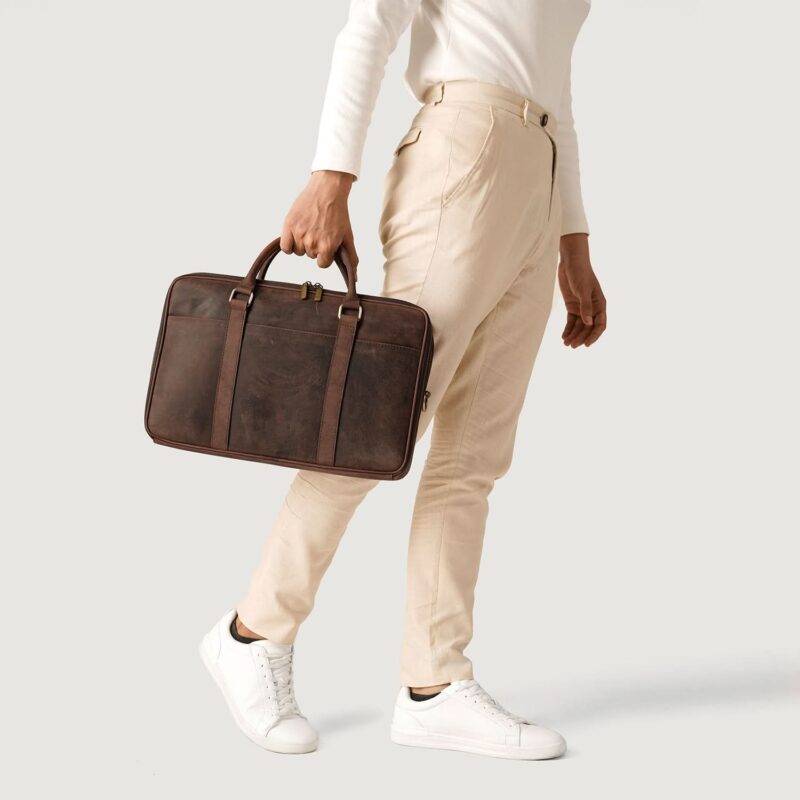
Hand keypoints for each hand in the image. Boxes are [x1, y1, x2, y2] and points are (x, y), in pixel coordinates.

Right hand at [281, 170, 358, 271]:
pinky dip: (289, 243)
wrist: (327, 190)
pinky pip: (285, 247)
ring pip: (298, 251)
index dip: (324, 254)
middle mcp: (313, 242)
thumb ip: (350, 257)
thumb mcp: (347, 236)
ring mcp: (300, 234)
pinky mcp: (289, 226)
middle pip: (310, 256)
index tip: (326, 243)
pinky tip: (296, 234)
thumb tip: (354, 277)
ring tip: (309, 228)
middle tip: (319, 230)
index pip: (322, 264)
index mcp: (327, 246)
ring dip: (302, 243)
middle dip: (314, 246)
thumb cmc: (338, 212)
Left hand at [558, 233, 606, 347]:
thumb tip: (588, 323)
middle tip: (572, 346)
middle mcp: (592, 308)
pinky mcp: (572, 306)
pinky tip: (563, 337)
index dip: (594, 335)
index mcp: (600, 304)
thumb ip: (585, 306)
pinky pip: (571, 321)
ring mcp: (582, 307)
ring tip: (566, 344)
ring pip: (579, 326)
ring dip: (573, 335)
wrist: (570, 262)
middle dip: (581, 337)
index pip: (600, 324)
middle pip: (588, 328)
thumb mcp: (584, 290)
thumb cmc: (581, 273)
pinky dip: (568, 329)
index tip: (586, 344)